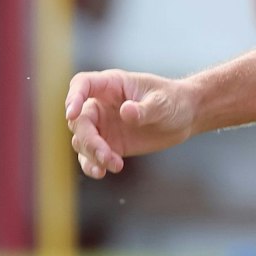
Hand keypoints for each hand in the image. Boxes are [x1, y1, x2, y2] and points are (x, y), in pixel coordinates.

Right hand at [64, 69, 198, 178]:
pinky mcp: (109, 144)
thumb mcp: (162, 103)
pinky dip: (92, 165)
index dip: (73, 97)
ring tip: (115, 165)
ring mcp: (103, 125)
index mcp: (112, 85)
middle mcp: (101, 104)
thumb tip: (125, 112)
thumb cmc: (173, 100)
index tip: (71, 113)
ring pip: (82, 141)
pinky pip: (91, 156)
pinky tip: (102, 172)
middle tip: (106, 155)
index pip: (82, 84)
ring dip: (92, 155)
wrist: (185, 116)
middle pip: (79, 120)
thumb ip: (144, 109)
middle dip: (88, 139)